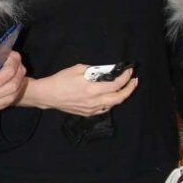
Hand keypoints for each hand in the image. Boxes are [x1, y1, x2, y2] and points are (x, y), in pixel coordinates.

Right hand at [22, 63, 137, 115]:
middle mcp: (94, 102)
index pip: (116, 85)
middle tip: (134, 80)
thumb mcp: (77, 69)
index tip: (129, 70)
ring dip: (121, 96)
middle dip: (130, 89)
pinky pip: (104, 108)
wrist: (48, 95)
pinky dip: (111, 101)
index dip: (125, 77)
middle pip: (119, 98)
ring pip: (113, 105)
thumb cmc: (61, 79)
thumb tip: (105, 70)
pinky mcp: (88, 113)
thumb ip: (93, 70)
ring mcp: (92, 110)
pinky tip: (111, 95)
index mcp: (92, 89)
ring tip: (125, 87)